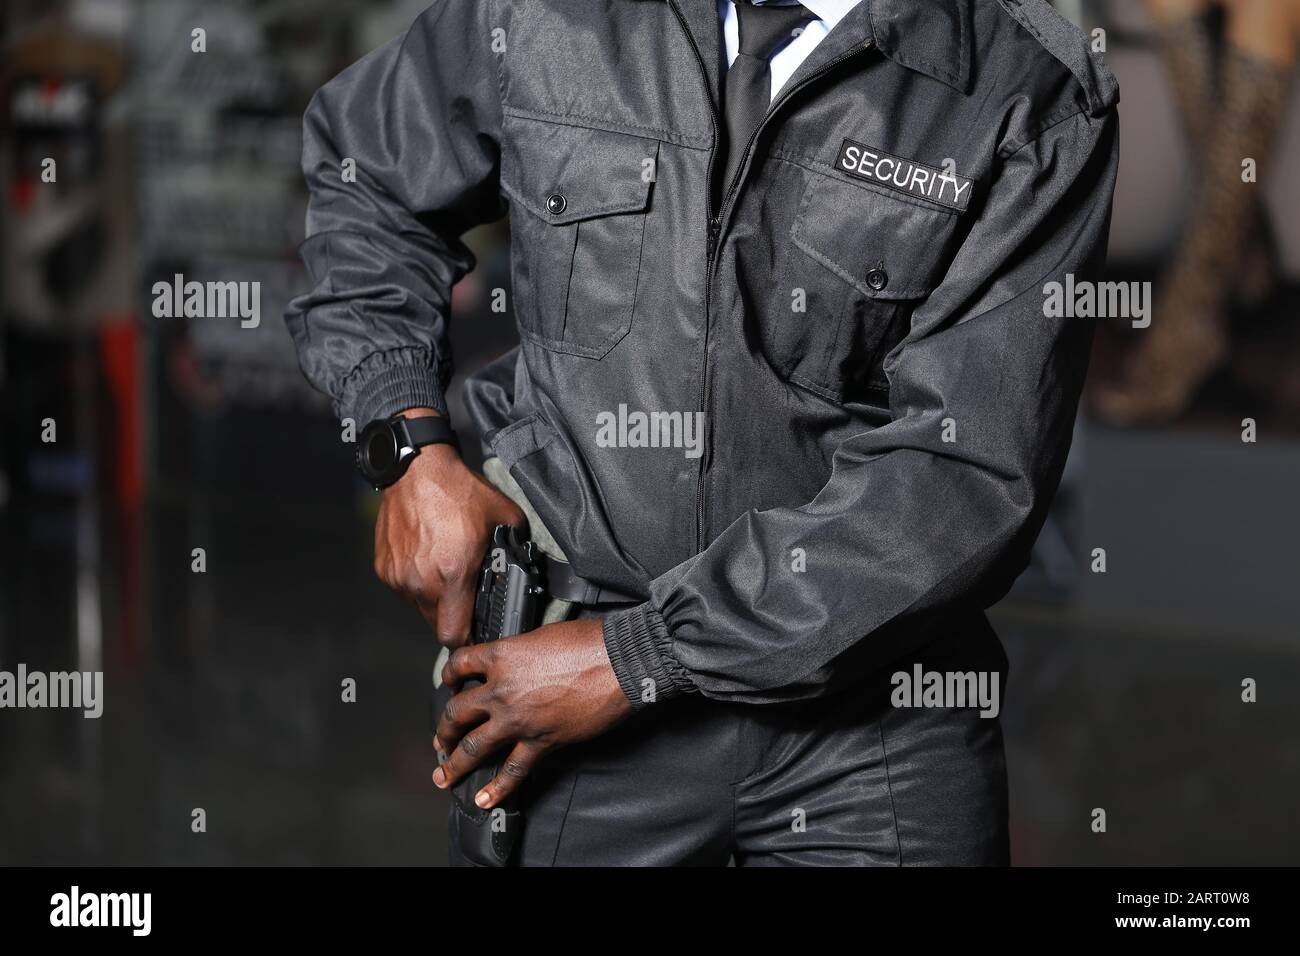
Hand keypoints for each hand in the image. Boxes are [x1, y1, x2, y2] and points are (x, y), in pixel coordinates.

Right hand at [371, 408, 524, 647]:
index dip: (468, 638)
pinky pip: (404, 589)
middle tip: (465, 597)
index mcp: (453, 575)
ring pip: (419, 608)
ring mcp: (399, 576)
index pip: (455, 634)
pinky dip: (416, 583)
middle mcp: (422, 582)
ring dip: (434, 600)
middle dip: (453, 618)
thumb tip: (524, 563)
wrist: (416, 469)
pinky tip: (427, 559)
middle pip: (437, 625)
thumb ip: (516, 547)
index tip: (475, 630)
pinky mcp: (385, 568)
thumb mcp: (504, 517)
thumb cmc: (459, 491)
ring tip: (446, 572)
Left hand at [432, 618, 632, 807]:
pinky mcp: (541, 741)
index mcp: (501, 656)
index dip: (449, 676)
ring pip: (474, 747)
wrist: (620, 662)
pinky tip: (484, 798)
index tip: (449, 685)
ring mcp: (519, 719)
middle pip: (457, 713)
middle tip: (440, 741)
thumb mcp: (542, 636)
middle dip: (444, 730)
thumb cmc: (589, 642)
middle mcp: (502, 689)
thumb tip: (517, 662)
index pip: (459, 665)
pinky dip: (497, 789)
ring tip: (445, 776)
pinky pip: (513, 770)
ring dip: (454, 764)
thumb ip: (520, 653)